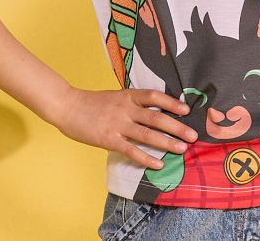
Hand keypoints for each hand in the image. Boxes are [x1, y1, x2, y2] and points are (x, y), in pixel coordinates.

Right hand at [50, 87, 197, 169]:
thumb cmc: (92, 103)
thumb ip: (132, 103)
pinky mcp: (108, 139)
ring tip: (182, 149)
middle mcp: (125, 108)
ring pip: (147, 134)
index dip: (171, 102)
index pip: (154, 96)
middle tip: (193, 135)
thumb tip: (154, 110)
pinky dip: (146, 158)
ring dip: (167, 142)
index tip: (187, 109)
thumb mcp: (115, 96)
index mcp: (128, 95)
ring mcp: (117, 124)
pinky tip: (158, 164)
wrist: (66, 106)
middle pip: (156, 117)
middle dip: (177, 126)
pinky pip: (131, 150)